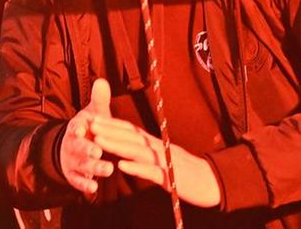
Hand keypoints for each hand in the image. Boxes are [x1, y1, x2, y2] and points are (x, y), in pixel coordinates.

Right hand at [57, 78, 116, 195]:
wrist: (69, 149)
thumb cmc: (87, 130)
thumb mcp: (92, 115)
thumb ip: (98, 101)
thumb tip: (103, 81)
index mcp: (76, 129)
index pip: (75, 128)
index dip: (78, 128)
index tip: (82, 128)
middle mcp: (72, 145)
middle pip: (78, 148)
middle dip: (87, 149)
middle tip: (98, 151)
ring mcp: (72, 161)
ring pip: (81, 165)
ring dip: (92, 168)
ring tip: (107, 169)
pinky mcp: (74, 176)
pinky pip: (78, 181)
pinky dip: (85, 185)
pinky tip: (94, 188)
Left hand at [90, 117, 222, 207]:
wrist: (211, 182)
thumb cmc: (184, 170)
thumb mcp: (162, 158)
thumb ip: (146, 152)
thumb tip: (128, 147)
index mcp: (155, 143)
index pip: (130, 129)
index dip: (111, 123)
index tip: (92, 117)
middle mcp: (158, 148)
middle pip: (131, 136)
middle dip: (109, 129)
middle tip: (88, 123)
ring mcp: (164, 161)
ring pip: (138, 151)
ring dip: (117, 144)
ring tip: (98, 139)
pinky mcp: (171, 177)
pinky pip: (152, 172)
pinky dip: (137, 168)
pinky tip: (122, 166)